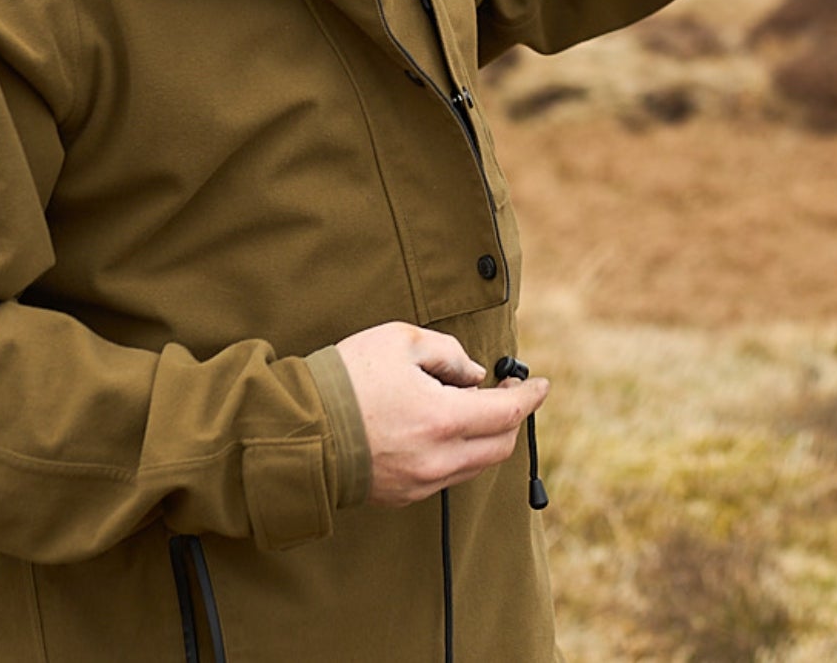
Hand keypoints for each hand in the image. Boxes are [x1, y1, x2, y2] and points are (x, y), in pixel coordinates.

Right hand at [333, 321, 548, 507]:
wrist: (295, 430)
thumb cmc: (345, 380)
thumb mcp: (399, 341)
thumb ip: (447, 353)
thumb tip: (472, 375)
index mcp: (442, 419)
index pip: (508, 413)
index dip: (530, 397)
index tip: (541, 385)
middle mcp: (437, 458)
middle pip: (499, 446)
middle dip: (512, 418)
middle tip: (507, 392)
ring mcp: (419, 482)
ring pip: (475, 466)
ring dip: (485, 438)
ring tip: (471, 409)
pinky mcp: (401, 496)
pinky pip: (446, 477)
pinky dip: (458, 454)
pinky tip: (443, 432)